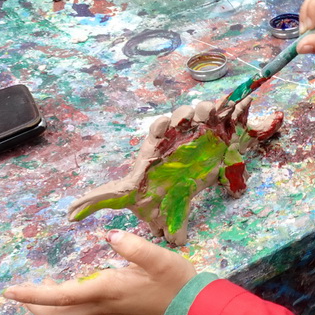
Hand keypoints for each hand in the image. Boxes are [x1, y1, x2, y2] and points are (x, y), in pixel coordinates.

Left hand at [4, 231, 196, 314]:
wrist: (194, 306)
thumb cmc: (177, 282)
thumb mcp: (160, 259)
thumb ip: (134, 246)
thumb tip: (110, 236)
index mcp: (107, 290)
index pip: (61, 296)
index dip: (33, 294)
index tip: (9, 291)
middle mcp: (103, 304)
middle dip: (35, 307)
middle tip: (20, 293)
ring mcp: (110, 310)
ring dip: (48, 311)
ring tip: (38, 294)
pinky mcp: (117, 310)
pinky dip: (64, 308)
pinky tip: (69, 293)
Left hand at [69, 96, 282, 245]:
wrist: (176, 194)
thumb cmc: (151, 190)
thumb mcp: (126, 196)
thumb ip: (100, 201)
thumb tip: (68, 214)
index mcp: (157, 145)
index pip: (157, 129)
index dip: (161, 125)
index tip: (165, 124)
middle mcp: (178, 135)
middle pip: (181, 115)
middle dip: (187, 114)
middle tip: (196, 119)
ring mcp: (199, 134)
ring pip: (203, 112)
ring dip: (209, 109)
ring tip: (214, 115)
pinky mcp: (217, 137)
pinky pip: (228, 117)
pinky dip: (237, 107)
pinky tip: (247, 100)